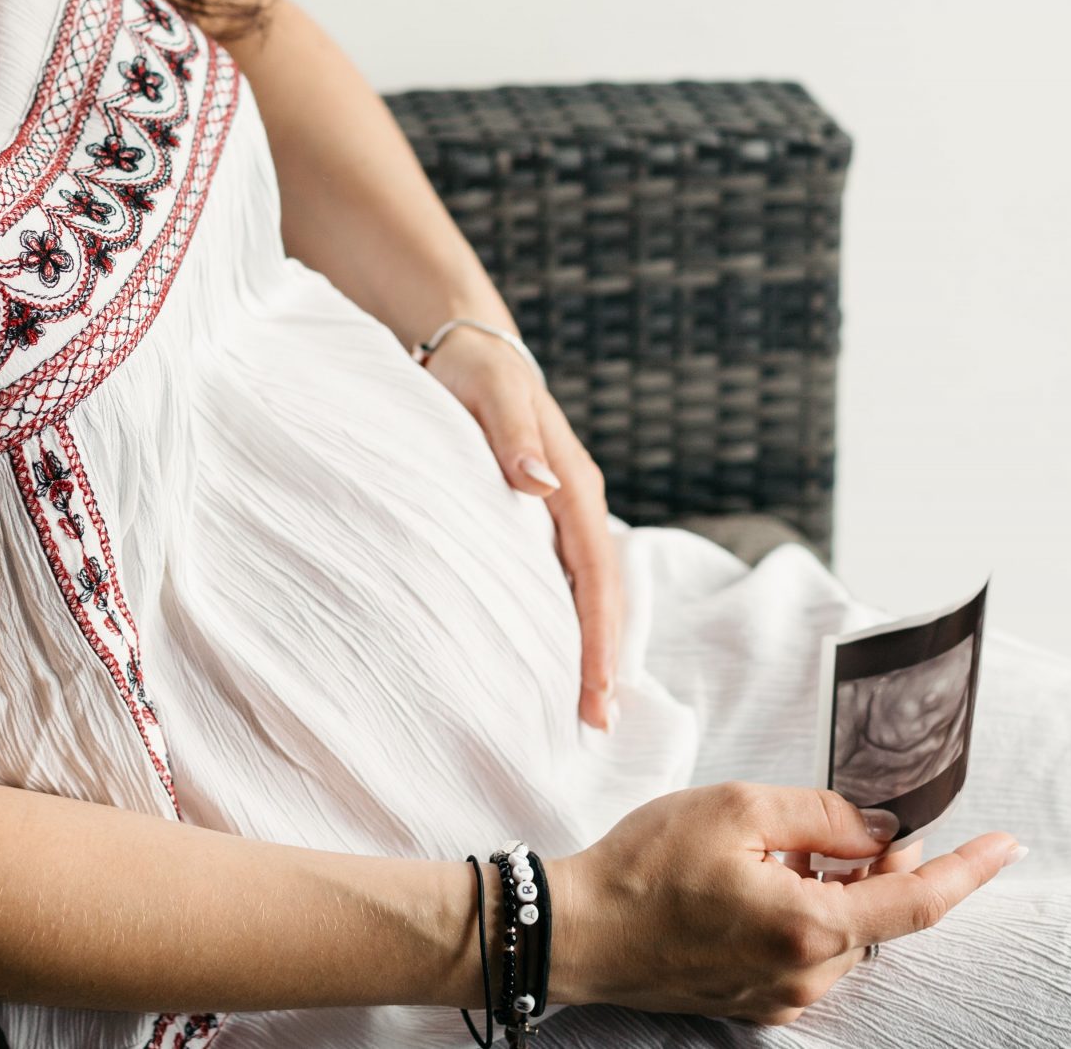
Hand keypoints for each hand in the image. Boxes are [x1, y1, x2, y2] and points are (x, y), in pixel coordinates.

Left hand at [416, 322, 622, 730]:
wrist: (466, 347)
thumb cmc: (474, 371)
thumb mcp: (491, 391)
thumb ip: (513, 432)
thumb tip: (540, 482)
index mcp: (573, 483)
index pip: (595, 573)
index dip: (599, 635)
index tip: (597, 690)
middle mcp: (577, 501)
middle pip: (602, 593)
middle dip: (603, 658)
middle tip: (597, 724)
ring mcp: (562, 511)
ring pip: (588, 590)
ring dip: (591, 645)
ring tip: (586, 707)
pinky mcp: (540, 517)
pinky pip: (564, 577)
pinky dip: (568, 619)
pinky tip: (555, 654)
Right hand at [543, 782, 1022, 1022]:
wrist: (577, 931)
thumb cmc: (645, 865)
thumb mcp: (738, 808)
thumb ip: (826, 816)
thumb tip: (884, 829)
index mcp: (809, 927)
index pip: (917, 903)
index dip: (970, 871)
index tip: (1008, 845)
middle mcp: (806, 976)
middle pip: (877, 916)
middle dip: (870, 866)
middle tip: (821, 824)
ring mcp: (781, 998)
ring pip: (841, 935)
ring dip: (828, 890)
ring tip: (762, 855)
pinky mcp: (757, 1004)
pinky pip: (806, 955)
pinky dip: (800, 915)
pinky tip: (747, 887)